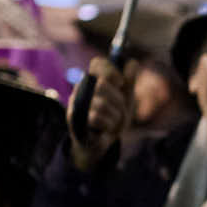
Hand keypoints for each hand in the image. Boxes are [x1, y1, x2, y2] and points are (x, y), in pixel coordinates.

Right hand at [68, 57, 136, 171]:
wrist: (102, 143)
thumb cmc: (112, 117)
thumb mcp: (125, 98)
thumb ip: (130, 81)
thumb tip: (132, 62)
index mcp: (94, 80)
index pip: (97, 63)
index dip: (111, 70)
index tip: (121, 82)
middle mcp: (81, 88)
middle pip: (102, 83)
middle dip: (118, 100)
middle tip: (119, 109)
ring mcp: (76, 103)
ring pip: (102, 103)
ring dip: (115, 115)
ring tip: (113, 121)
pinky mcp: (74, 119)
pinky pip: (96, 118)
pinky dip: (108, 125)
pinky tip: (106, 129)